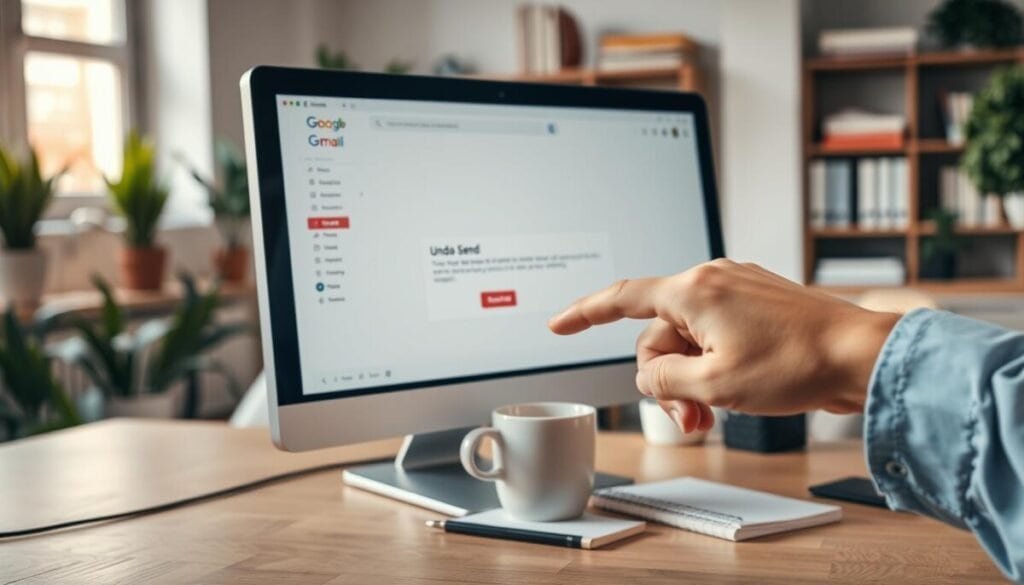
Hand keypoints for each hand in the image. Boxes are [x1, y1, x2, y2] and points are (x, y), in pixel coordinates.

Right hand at [548, 259, 899, 432]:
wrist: (861, 355)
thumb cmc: (798, 364)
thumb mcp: (715, 385)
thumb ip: (663, 380)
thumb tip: (649, 374)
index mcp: (694, 291)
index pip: (622, 298)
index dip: (583, 314)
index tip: (558, 325)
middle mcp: (712, 279)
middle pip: (658, 334)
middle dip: (665, 379)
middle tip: (690, 419)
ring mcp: (737, 288)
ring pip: (688, 337)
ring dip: (691, 379)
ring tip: (713, 415)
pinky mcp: (757, 302)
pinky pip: (715, 333)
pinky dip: (712, 364)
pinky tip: (732, 391)